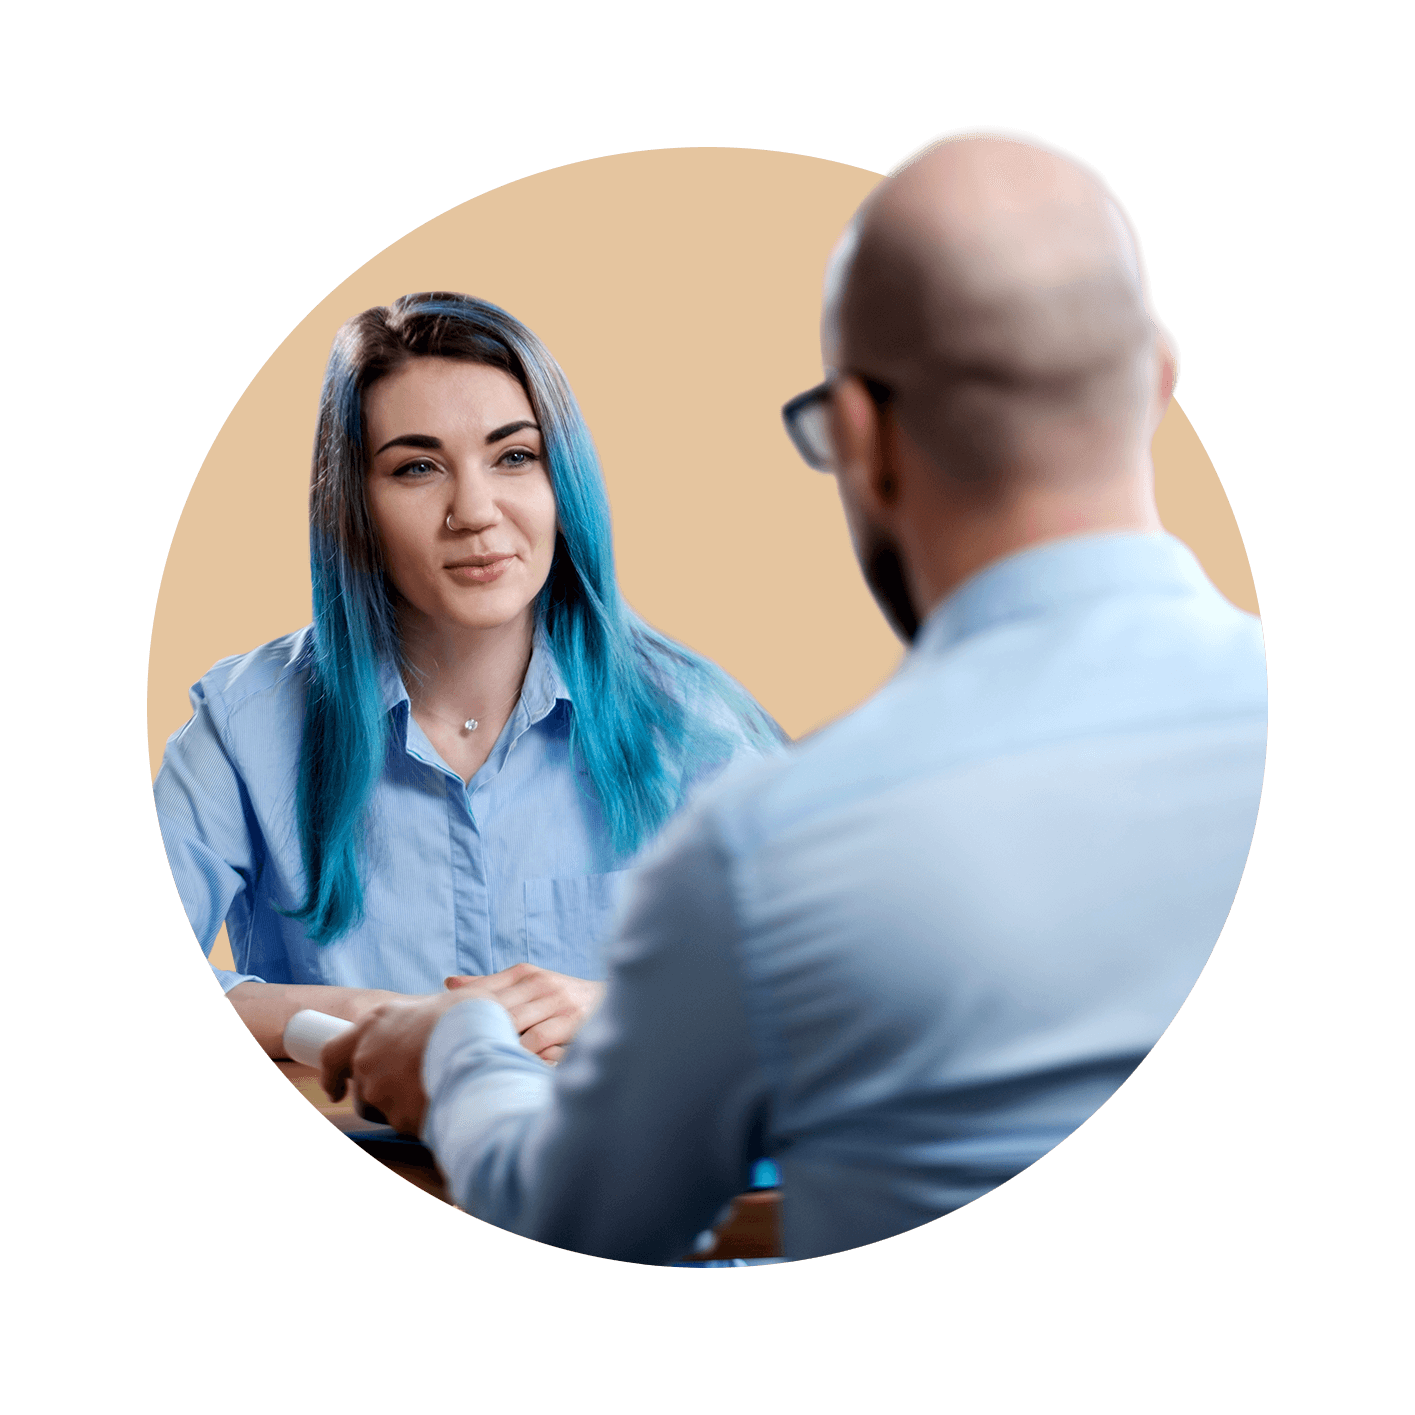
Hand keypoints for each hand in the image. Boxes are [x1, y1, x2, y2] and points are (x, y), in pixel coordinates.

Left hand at [319, 990, 472, 1137]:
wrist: (478, 1044)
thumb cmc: (464, 1016)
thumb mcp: (438, 1003)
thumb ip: (421, 1020)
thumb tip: (431, 1028)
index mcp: (373, 1024)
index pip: (332, 1054)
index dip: (332, 1075)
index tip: (337, 1088)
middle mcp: (368, 1058)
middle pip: (361, 1089)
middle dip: (382, 1094)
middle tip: (411, 1088)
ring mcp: (379, 1090)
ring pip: (384, 1109)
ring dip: (403, 1106)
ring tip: (435, 1091)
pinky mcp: (397, 1116)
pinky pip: (408, 1123)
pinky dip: (423, 1118)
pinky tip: (446, 1102)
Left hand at [444, 964, 605, 1063]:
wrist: (609, 1000)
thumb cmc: (559, 998)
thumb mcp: (527, 984)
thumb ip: (489, 985)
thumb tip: (448, 983)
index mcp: (524, 973)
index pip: (485, 990)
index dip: (464, 1010)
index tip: (440, 1030)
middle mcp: (539, 984)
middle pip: (497, 1009)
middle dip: (476, 1031)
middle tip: (449, 1053)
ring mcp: (556, 1002)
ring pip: (516, 1025)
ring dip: (498, 1043)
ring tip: (475, 1062)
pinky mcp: (572, 1020)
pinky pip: (539, 1041)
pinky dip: (523, 1053)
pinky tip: (509, 1064)